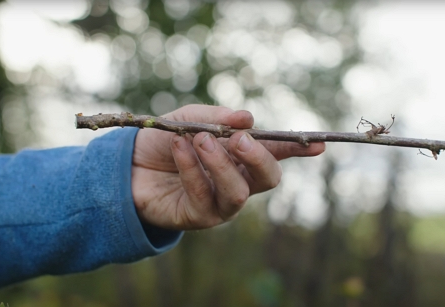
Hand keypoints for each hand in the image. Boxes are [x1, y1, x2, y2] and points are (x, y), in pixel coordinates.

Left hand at [131, 105, 324, 229]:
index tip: (318, 143)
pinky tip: (179, 148)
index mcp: (241, 156)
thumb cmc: (164, 141)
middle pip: (268, 179)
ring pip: (238, 192)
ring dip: (220, 163)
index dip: (299, 149)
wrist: (127, 165)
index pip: (276, 153)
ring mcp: (220, 203)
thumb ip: (217, 117)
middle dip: (259, 158)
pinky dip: (192, 168)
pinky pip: (204, 195)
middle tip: (239, 139)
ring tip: (200, 139)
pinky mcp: (199, 217)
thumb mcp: (189, 118)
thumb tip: (248, 118)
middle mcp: (238, 181)